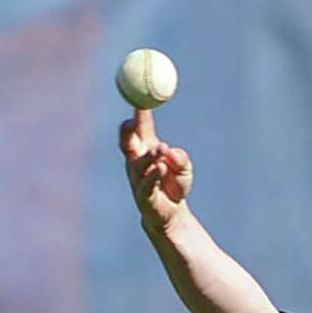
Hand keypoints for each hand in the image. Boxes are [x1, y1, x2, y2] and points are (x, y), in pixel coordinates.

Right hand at [119, 107, 192, 233]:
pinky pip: (146, 184)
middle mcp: (137, 162)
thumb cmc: (175, 184)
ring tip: (160, 150)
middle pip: (126, 142)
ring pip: (138, 164)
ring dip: (149, 156)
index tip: (140, 97)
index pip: (140, 127)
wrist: (172, 215)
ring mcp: (137, 179)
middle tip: (133, 121)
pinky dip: (154, 175)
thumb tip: (171, 152)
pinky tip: (160, 169)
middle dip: (126, 131)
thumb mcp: (184, 167)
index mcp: (145, 149)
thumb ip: (181, 158)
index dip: (139, 112)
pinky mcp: (143, 197)